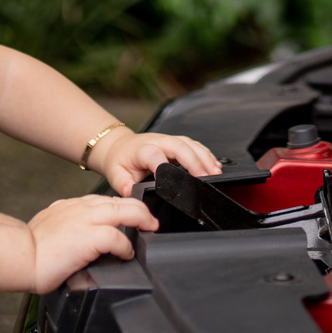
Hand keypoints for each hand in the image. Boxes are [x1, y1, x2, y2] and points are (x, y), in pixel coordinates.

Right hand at [28, 194, 156, 291]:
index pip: (106, 201)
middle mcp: (82, 208)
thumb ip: (67, 226)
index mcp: (74, 206)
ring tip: (149, 230)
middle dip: (141, 210)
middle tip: (151, 222)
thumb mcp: (52, 228)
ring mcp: (87, 219)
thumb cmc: (31, 249)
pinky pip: (117, 236)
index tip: (132, 217)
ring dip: (141, 220)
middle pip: (121, 201)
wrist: (20, 256)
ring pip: (125, 211)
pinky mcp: (89, 236)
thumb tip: (75, 239)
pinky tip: (127, 254)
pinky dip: (126, 245)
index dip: (123, 209)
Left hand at [89, 127, 222, 194]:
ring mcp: (169, 140)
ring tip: (216, 172)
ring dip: (205, 157)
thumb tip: (130, 192)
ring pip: (190, 144)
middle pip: (180, 146)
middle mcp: (158, 141)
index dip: (165, 168)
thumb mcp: (115, 174)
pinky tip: (214, 165)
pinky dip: (206, 154)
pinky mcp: (176, 143)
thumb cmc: (120, 161)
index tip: (175, 184)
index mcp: (142, 149)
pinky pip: (194, 145)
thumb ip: (122, 184)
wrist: (119, 146)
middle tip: (207, 177)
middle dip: (195, 161)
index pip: (155, 155)